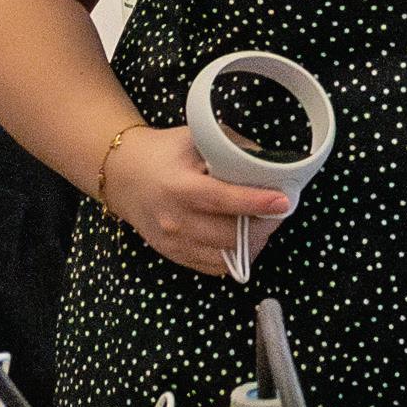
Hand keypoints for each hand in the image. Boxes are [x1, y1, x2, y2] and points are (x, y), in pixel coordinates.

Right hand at [99, 123, 293, 276]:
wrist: (123, 175)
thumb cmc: (162, 153)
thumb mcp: (193, 139)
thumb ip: (229, 146)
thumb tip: (266, 160)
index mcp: (179, 188)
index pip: (223, 200)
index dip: (256, 203)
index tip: (283, 201)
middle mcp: (175, 220)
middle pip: (229, 235)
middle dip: (263, 226)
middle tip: (279, 212)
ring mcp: (173, 243)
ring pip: (225, 257)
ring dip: (252, 244)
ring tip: (264, 226)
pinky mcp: (174, 255)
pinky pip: (213, 268)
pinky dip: (235, 257)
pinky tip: (243, 240)